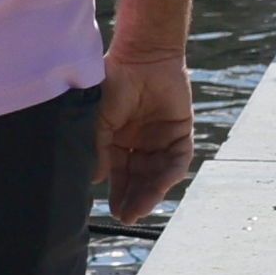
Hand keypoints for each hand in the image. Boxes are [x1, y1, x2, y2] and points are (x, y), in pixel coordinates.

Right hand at [98, 52, 200, 226]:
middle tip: (127, 218)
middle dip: (134, 199)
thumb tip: (94, 180)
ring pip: (158, 174)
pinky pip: (178, 159)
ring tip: (141, 208)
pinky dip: (171, 173)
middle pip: (139, 179)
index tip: (113, 212)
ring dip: (151, 192)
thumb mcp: (98, 119)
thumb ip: (98, 149)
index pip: (118, 176)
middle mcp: (140, 145)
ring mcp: (161, 139)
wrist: (142, 56)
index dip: (117, 194)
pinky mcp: (181, 132)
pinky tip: (161, 186)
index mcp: (118, 143)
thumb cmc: (115, 82)